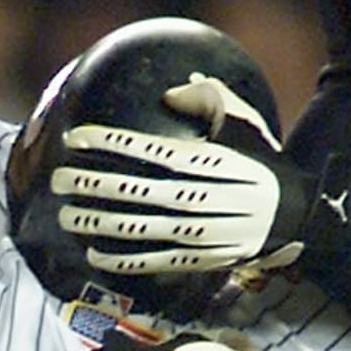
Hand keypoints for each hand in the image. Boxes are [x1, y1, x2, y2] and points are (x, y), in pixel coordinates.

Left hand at [52, 88, 313, 284]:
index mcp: (203, 161)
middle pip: (132, 191)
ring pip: (135, 228)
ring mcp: (194, 232)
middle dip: (90, 184)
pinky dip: (121, 260)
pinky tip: (94, 254)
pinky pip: (151, 261)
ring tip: (67, 215)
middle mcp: (195, 197)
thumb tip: (171, 89)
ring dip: (96, 223)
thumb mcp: (243, 122)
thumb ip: (208, 98)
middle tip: (58, 179)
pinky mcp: (196, 258)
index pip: (145, 150)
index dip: (107, 144)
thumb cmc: (260, 163)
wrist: (292, 217)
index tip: (75, 138)